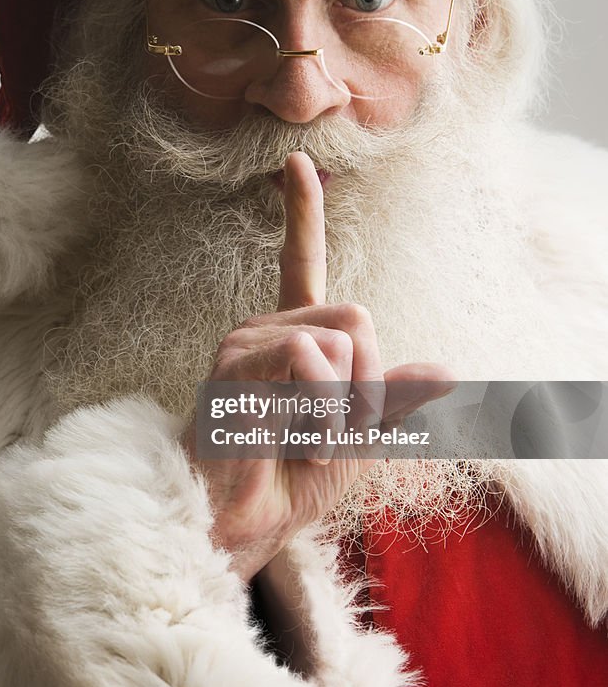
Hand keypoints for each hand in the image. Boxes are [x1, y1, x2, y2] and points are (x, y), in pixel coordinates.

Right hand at [185, 152, 453, 580]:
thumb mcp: (358, 436)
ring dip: (347, 405)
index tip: (296, 161)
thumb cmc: (291, 481)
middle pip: (359, 317)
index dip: (301, 212)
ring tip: (307, 440)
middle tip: (333, 433)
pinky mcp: (238, 363)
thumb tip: (448, 371)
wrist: (243, 526)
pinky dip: (324, 406)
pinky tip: (296, 437)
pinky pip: (313, 357)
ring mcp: (248, 342)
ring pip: (344, 338)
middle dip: (369, 385)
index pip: (297, 262)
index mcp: (291, 337)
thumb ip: (391, 397)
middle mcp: (265, 328)